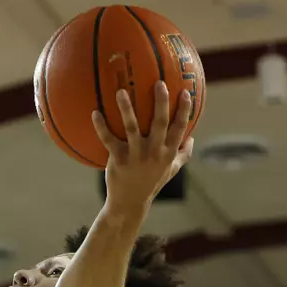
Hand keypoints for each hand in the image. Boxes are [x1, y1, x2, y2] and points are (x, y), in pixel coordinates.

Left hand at [93, 82, 193, 210]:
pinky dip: (100, 126)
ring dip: (126, 108)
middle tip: (158, 83)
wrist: (129, 203)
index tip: (185, 92)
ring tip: (121, 91)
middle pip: (160, 123)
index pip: (180, 128)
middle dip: (161, 102)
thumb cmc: (151, 183)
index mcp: (168, 153)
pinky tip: (95, 113)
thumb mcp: (171, 170)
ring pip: (132, 127)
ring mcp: (135, 155)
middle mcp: (154, 152)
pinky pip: (108, 139)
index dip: (184, 110)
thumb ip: (183, 154)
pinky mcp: (117, 159)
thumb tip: (192, 138)